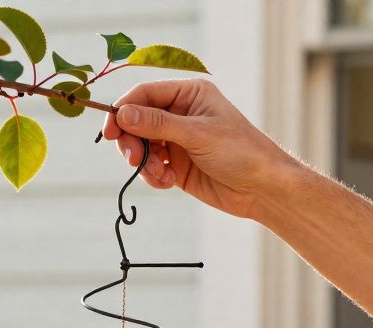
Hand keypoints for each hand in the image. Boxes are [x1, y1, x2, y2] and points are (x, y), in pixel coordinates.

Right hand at [102, 79, 296, 219]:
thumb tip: (123, 113)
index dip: (122, 110)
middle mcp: (180, 113)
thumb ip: (158, 124)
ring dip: (143, 162)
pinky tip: (167, 182)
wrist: (263, 189)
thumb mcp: (198, 134)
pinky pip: (149, 167)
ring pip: (140, 146)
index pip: (144, 94)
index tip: (109, 132)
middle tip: (134, 160)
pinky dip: (152, 176)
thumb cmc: (241, 152)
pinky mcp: (176, 165)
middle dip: (131, 141)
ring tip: (160, 175)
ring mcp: (176, 140)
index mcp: (188, 94)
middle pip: (136, 120)